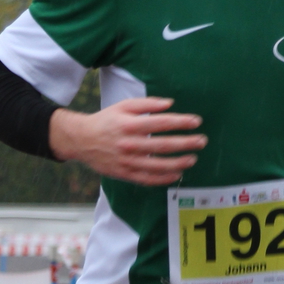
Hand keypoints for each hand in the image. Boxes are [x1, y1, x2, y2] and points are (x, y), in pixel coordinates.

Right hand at [50, 97, 205, 183]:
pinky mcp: (125, 174)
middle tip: (202, 141)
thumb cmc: (106, 120)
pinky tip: (177, 174)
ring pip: (158, 165)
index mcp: (129, 124)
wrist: (82, 140)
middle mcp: (129, 144)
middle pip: (163, 145)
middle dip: (185, 143)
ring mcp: (127, 161)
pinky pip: (148, 179)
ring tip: (193, 159)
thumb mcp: (123, 106)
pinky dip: (164, 178)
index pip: (160, 123)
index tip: (196, 121)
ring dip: (178, 163)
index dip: (180, 122)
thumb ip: (147, 104)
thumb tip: (170, 104)